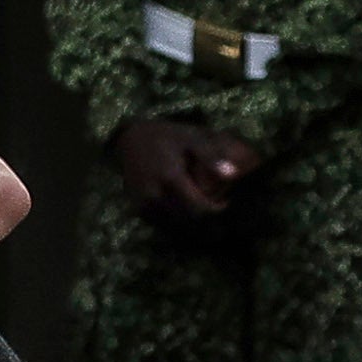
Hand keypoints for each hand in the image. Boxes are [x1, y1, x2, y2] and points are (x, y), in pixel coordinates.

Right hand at [112, 116, 255, 223]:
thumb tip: (233, 175)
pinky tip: (183, 209)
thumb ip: (211, 156)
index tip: (225, 202)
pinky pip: (161, 223)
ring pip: (174, 225)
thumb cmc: (165, 136)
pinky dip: (175, 220)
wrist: (129, 138)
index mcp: (171, 178)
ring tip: (201, 209)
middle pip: (188, 220)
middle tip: (216, 207)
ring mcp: (144, 204)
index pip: (199, 208)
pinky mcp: (138, 209)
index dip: (215, 210)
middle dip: (204, 217)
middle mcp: (155, 195)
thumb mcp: (190, 138)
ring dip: (190, 222)